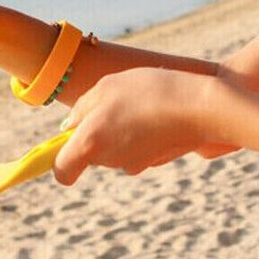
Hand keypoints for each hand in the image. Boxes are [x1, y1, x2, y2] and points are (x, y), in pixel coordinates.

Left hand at [55, 68, 212, 183]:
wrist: (199, 107)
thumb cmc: (148, 91)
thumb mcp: (106, 87)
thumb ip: (81, 109)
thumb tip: (69, 127)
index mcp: (89, 143)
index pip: (62, 170)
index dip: (58, 162)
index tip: (63, 146)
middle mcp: (109, 160)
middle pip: (91, 153)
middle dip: (96, 132)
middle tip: (113, 102)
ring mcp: (134, 162)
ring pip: (116, 148)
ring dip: (121, 129)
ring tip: (140, 102)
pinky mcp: (155, 160)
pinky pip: (139, 148)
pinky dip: (143, 134)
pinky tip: (157, 113)